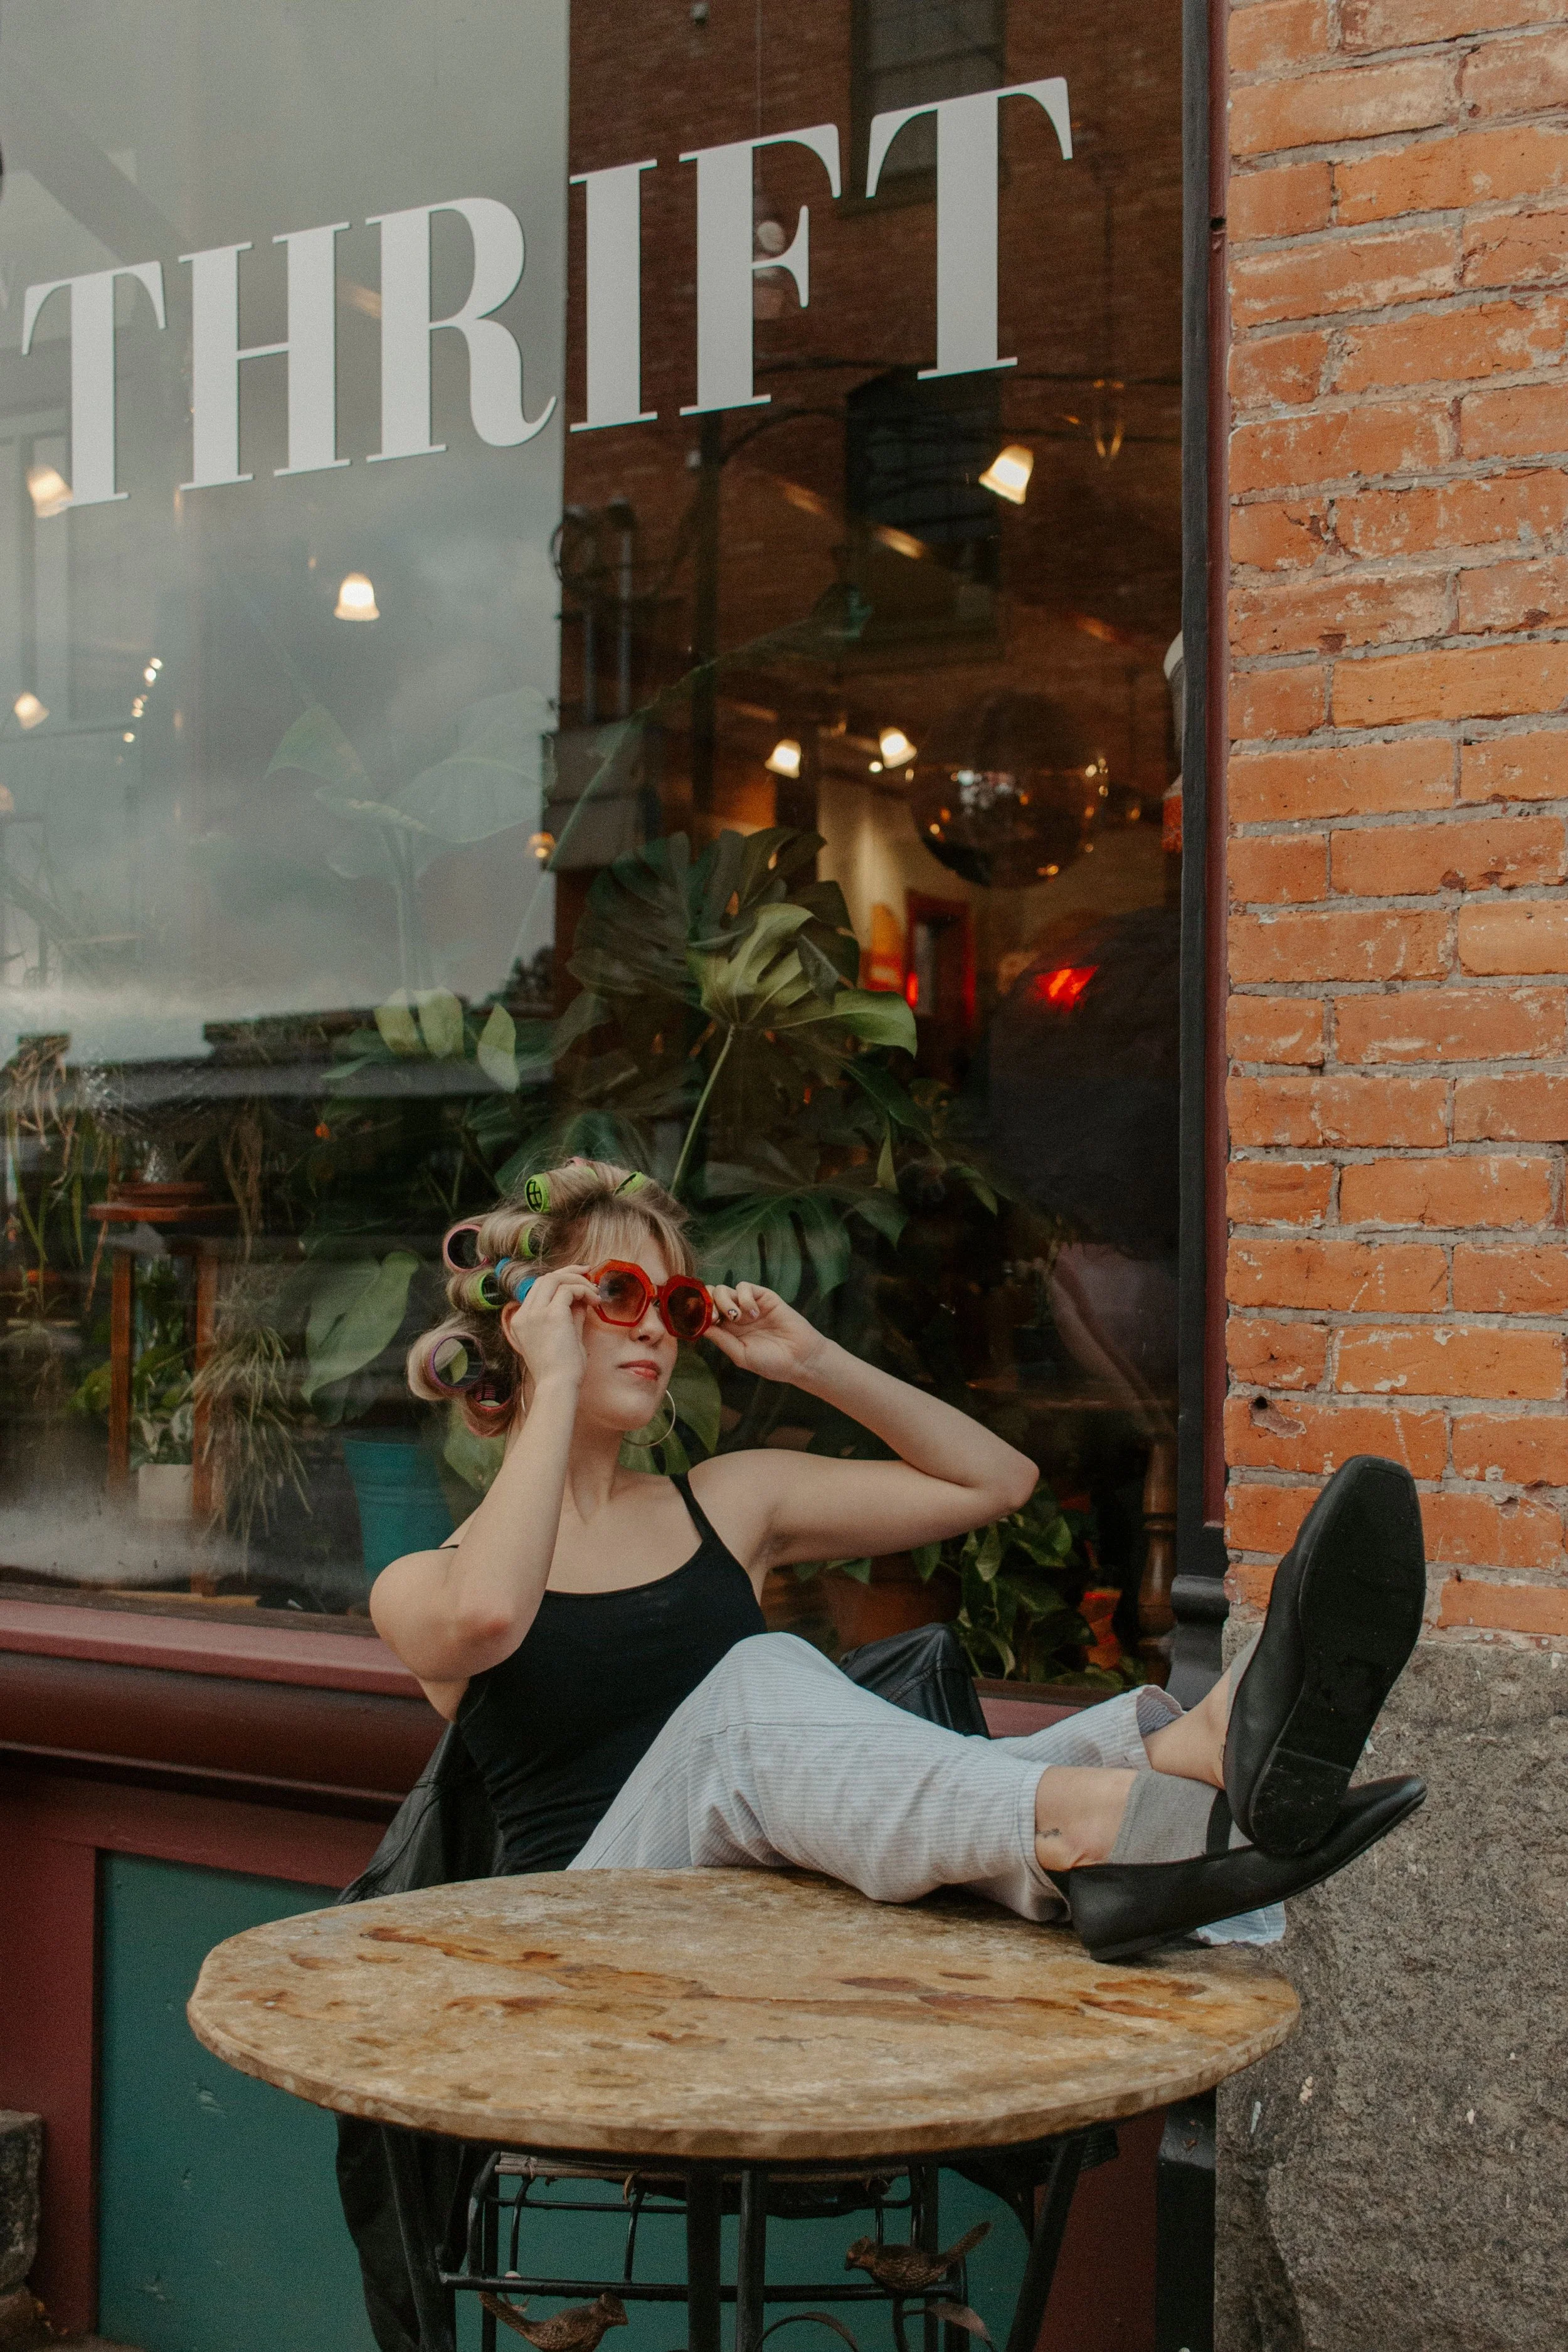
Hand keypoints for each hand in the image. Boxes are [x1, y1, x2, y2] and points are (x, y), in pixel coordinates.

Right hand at [500, 1263, 597, 1391]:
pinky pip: (568, 1290)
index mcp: (521, 1322)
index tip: (579, 1280)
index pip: (539, 1289)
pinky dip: (584, 1291)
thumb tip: (581, 1297)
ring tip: (595, 1293)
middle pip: (545, 1279)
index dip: (560, 1280)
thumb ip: (569, 1314)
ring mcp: (534, 1314)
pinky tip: (595, 1302)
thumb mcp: (564, 1336)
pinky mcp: (550, 1315)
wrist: (558, 1386)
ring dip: (578, 1281)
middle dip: (568, 1272)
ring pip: (554, 1279)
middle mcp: (523, 1315)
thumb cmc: (562, 1369)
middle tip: (589, 1274)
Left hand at [707, 1283, 829, 1385]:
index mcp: (727, 1331)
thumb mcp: (741, 1355)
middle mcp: (735, 1316)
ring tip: (737, 1317)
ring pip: (724, 1289)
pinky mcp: (764, 1297)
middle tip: (717, 1317)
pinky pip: (744, 1287)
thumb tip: (700, 1327)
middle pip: (711, 1298)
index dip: (699, 1313)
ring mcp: (749, 1305)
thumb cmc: (772, 1363)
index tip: (700, 1320)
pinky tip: (753, 1313)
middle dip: (708, 1303)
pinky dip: (744, 1297)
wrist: (800, 1359)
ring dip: (725, 1301)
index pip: (705, 1314)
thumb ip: (721, 1340)